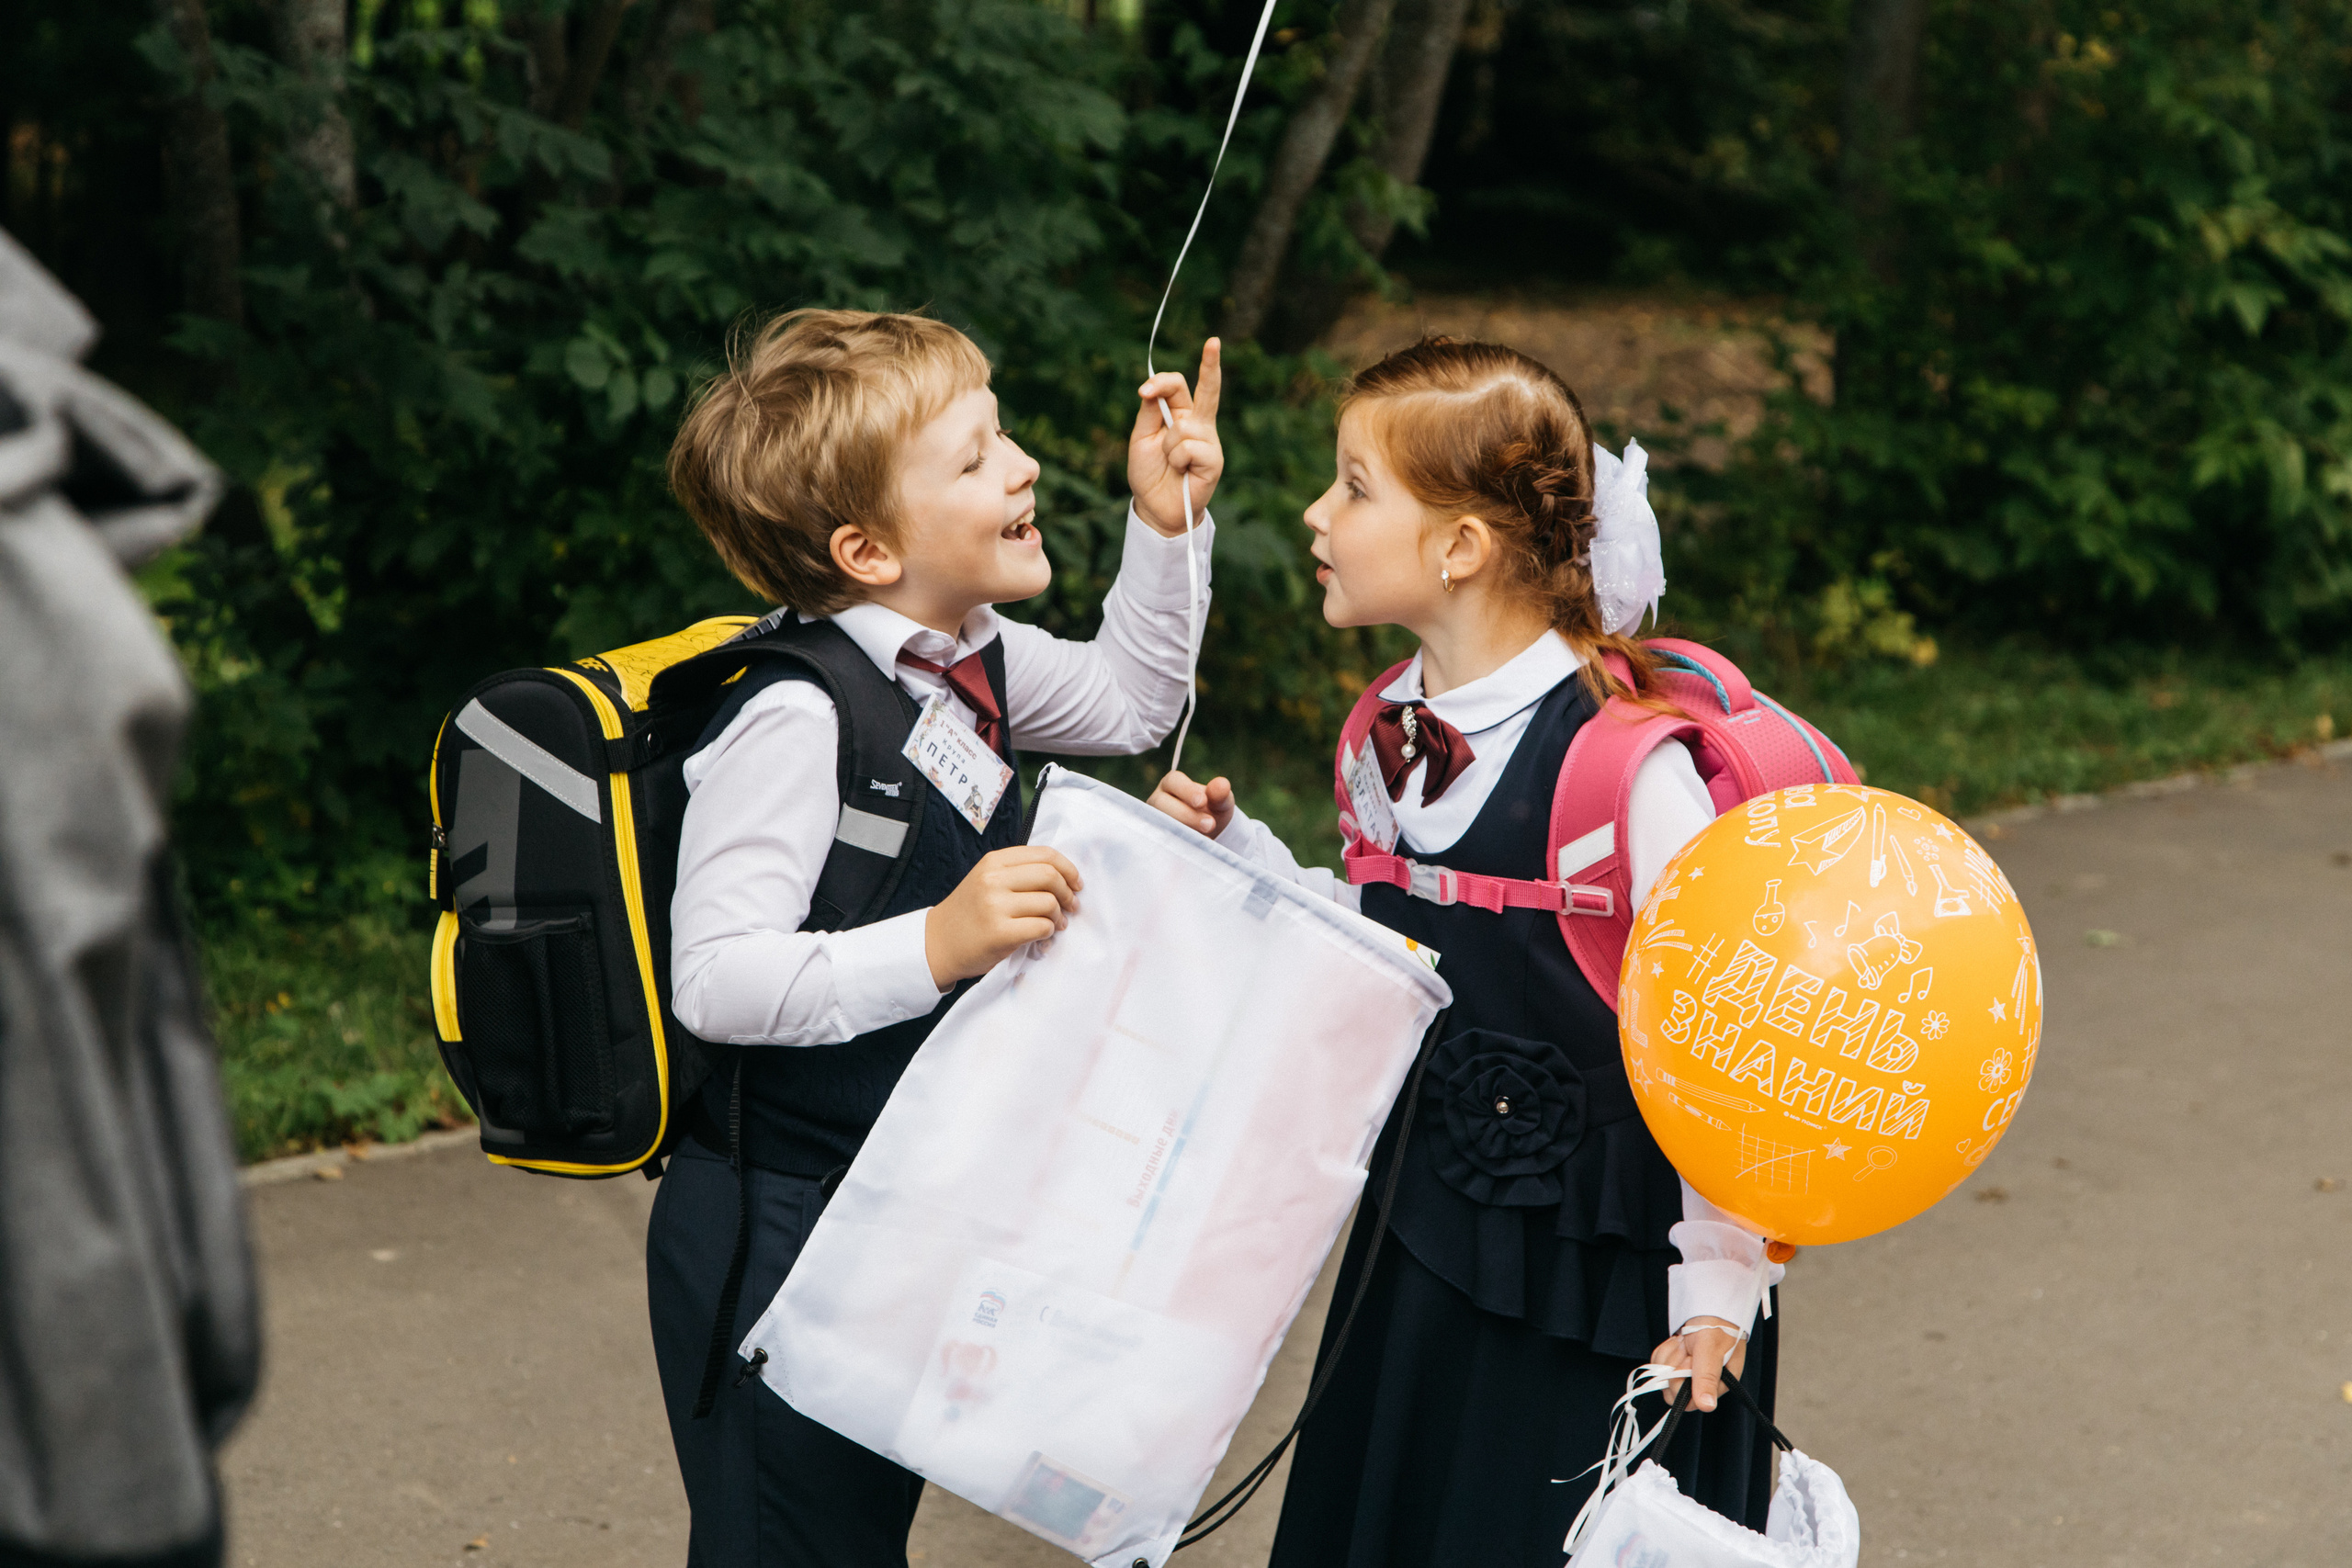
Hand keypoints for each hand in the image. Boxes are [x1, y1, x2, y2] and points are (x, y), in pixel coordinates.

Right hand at [923, 846, 1084, 989]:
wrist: (937, 942)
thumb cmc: (968, 912)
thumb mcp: (986, 879)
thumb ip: (1018, 872)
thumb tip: (1063, 875)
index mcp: (993, 862)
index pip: (1044, 854)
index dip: (1068, 868)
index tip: (1076, 882)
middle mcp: (993, 880)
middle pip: (1050, 876)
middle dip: (1068, 892)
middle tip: (1072, 905)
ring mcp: (995, 906)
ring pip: (1048, 903)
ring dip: (1059, 916)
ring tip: (1056, 924)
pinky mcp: (1000, 933)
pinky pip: (1041, 927)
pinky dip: (1049, 932)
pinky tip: (1043, 935)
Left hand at [1129, 338, 1223, 535]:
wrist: (1155, 508)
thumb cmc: (1149, 472)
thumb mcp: (1141, 438)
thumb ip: (1149, 412)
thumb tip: (1154, 387)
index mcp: (1180, 415)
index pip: (1178, 386)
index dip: (1161, 383)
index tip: (1144, 391)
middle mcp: (1199, 424)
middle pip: (1207, 389)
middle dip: (1211, 364)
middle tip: (1214, 342)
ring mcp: (1209, 442)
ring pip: (1184, 427)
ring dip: (1168, 447)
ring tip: (1172, 464)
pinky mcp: (1214, 461)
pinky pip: (1190, 447)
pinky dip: (1177, 460)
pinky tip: (1182, 472)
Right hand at [1148, 770, 1234, 837]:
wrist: (1208, 834)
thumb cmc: (1212, 811)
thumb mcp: (1220, 803)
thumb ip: (1221, 794)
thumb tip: (1222, 784)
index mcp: (1172, 783)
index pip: (1173, 781)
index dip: (1186, 790)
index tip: (1202, 802)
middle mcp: (1158, 799)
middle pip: (1162, 803)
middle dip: (1186, 814)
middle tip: (1210, 825)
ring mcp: (1154, 819)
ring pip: (1160, 824)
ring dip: (1182, 831)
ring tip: (1205, 838)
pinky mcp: (1156, 837)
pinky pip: (1161, 841)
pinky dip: (1179, 845)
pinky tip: (1195, 849)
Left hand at [1648, 1317, 1748, 1413]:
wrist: (1709, 1309)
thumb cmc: (1716, 1327)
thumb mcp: (1711, 1350)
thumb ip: (1707, 1378)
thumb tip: (1707, 1406)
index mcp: (1717, 1386)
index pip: (1689, 1402)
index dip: (1681, 1383)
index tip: (1687, 1361)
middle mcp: (1702, 1384)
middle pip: (1672, 1390)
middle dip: (1674, 1365)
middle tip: (1686, 1348)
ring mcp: (1687, 1375)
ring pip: (1663, 1375)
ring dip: (1670, 1354)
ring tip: (1685, 1342)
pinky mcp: (1676, 1364)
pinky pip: (1659, 1363)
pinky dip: (1665, 1350)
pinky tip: (1679, 1341)